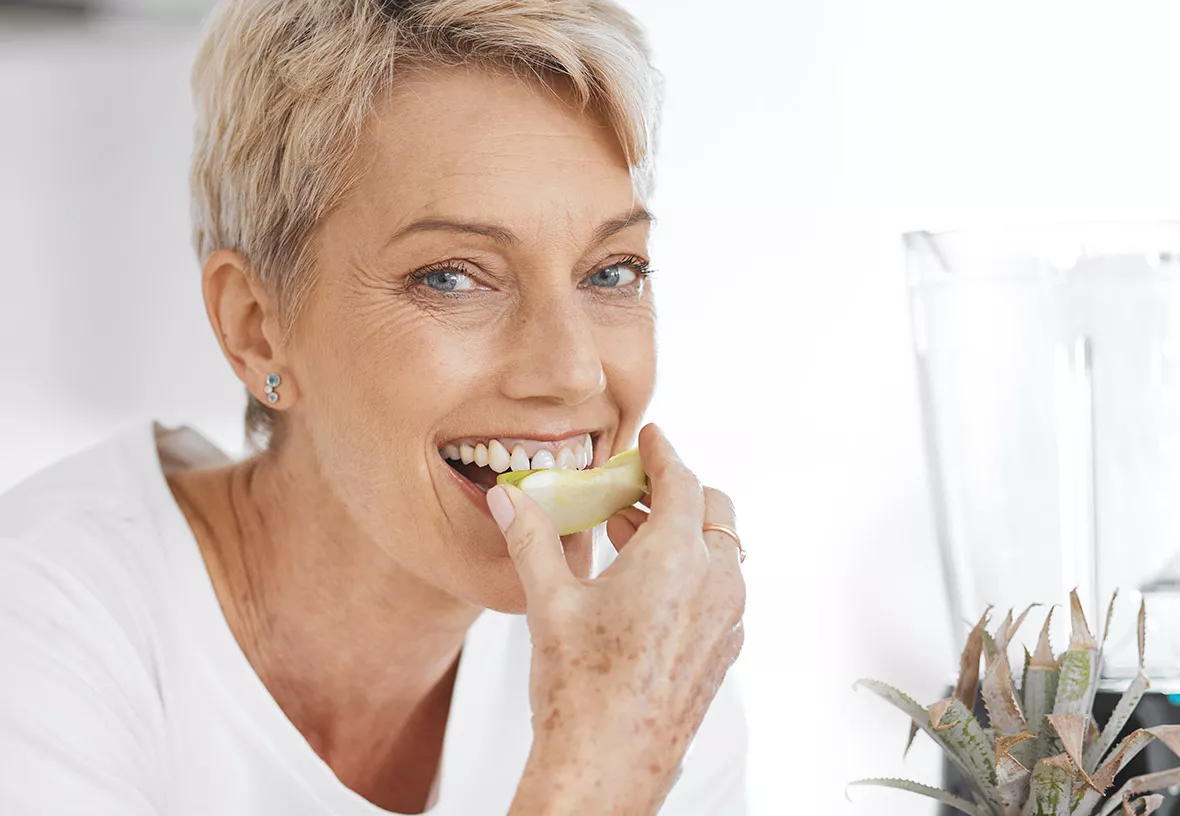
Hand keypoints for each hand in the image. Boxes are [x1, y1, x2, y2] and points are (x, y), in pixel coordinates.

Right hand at [491, 424, 745, 814]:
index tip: (652, 439)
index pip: (681, 479)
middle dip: (674, 492)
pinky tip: (647, 591)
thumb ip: (531, 538)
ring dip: (682, 533)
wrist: (607, 767)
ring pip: (718, 550)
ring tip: (628, 540)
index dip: (663, 453)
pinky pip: (720, 590)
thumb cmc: (581, 692)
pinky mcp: (723, 650)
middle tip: (629, 494)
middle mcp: (713, 583)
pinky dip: (693, 572)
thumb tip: (509, 499)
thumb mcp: (549, 603)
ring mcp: (725, 619)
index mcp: (675, 559)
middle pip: (711, 509)